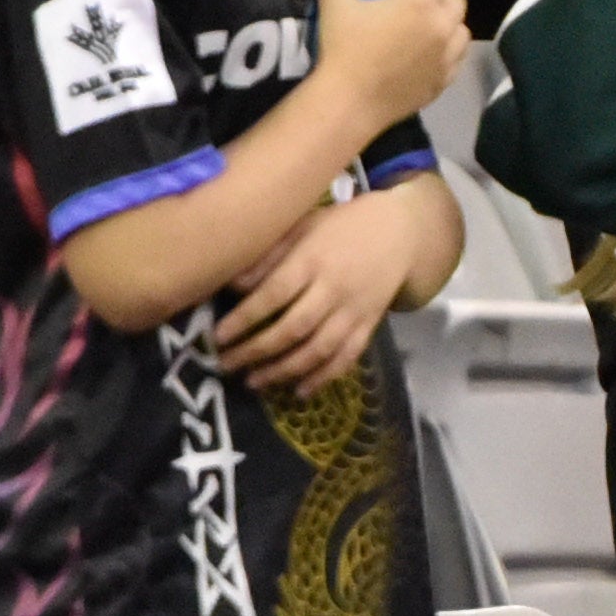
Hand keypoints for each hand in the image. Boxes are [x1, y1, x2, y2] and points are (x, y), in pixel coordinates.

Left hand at [215, 187, 422, 397]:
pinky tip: (299, 390)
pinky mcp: (369, 326)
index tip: (217, 336)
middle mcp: (333, 288)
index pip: (273, 294)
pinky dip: (323, 378)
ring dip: (283, 371)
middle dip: (256, 351)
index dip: (244, 318)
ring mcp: (354, 311)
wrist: (398, 231)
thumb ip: (268, 255)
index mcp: (312, 259)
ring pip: (317, 350)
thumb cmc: (338, 225)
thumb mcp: (302, 226)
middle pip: (292, 328)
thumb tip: (230, 283)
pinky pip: (346, 358)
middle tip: (226, 365)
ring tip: (253, 382)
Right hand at [308, 0, 467, 127]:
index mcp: (421, 0)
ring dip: (448, 21)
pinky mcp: (443, 82)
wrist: (349, 103)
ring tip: (424, 24)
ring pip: (462, 29)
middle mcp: (442, 25)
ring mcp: (447, 57)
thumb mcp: (335, 2)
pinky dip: (447, 51)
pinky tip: (425, 54)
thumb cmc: (344, 48)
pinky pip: (457, 59)